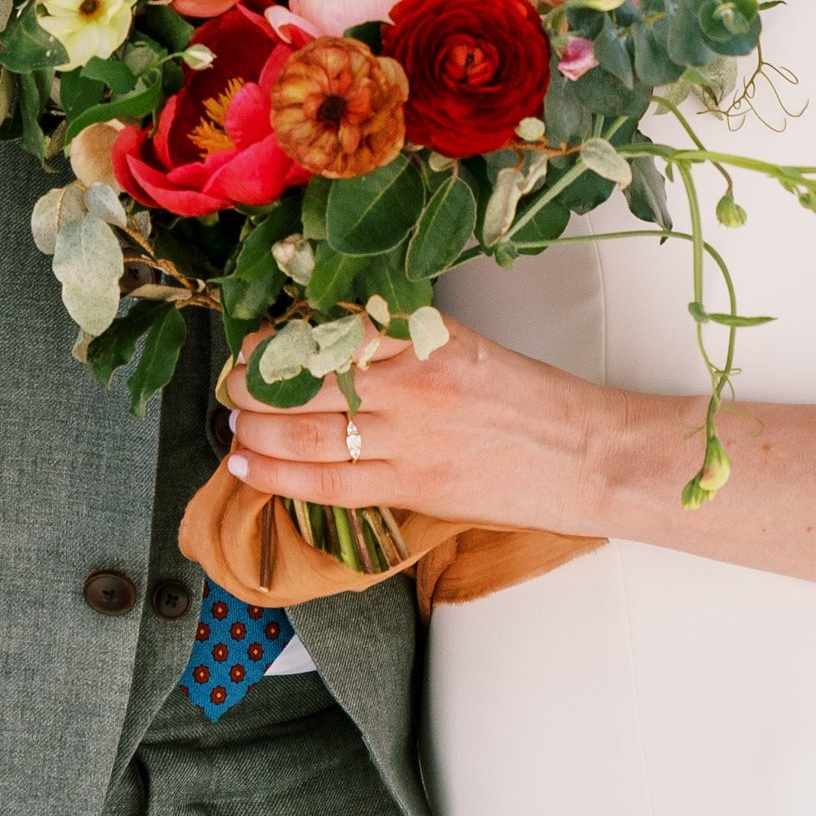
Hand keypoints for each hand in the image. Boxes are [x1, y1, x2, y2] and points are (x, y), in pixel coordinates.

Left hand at [227, 317, 632, 538]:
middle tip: (230, 381)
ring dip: (257, 425)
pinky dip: (280, 473)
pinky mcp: (414, 485)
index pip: (334, 330)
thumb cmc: (533, 402)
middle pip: (309, 377)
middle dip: (257, 381)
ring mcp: (411, 436)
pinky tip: (248, 464)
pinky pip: (329, 481)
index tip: (257, 341)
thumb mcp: (467, 350)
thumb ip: (406, 347)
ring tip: (233, 421)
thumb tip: (337, 351)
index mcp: (426, 338)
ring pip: (308, 428)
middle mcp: (412, 381)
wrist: (585, 453)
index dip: (283, 338)